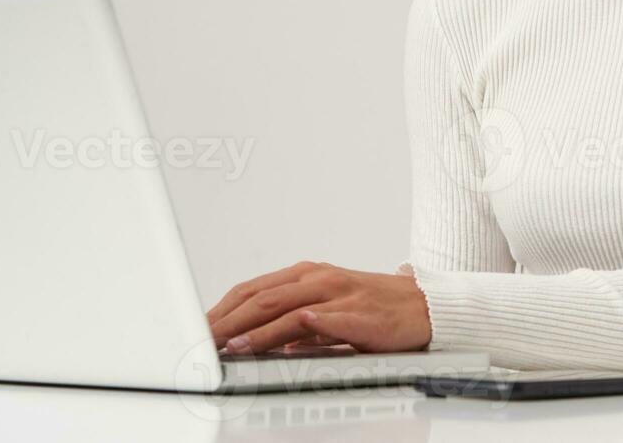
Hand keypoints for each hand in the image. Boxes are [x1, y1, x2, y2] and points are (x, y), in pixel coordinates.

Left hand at [206, 261, 430, 355]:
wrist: (424, 305)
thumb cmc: (375, 307)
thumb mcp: (328, 309)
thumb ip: (294, 321)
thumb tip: (257, 341)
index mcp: (308, 274)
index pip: (253, 289)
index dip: (222, 309)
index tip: (197, 328)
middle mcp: (319, 278)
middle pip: (261, 297)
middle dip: (225, 322)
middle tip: (200, 341)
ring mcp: (339, 294)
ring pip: (286, 308)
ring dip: (253, 330)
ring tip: (227, 347)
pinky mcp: (360, 314)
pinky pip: (328, 320)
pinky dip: (304, 325)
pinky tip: (286, 336)